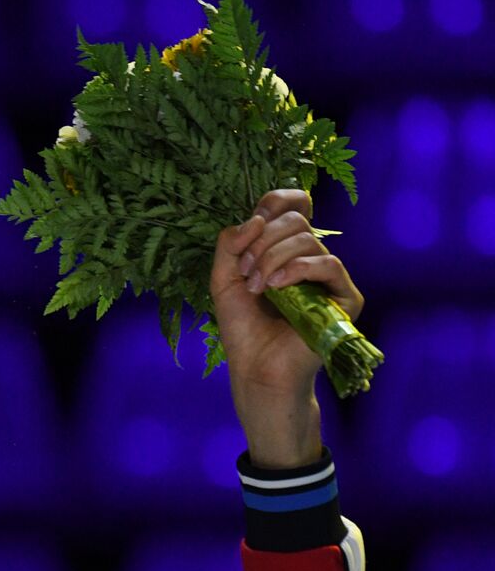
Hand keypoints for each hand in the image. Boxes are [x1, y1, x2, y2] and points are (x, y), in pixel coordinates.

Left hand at [210, 189, 365, 467]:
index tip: (254, 222)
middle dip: (262, 243)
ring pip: (308, 240)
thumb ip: (230, 243)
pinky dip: (297, 268)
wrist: (256, 368)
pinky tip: (277, 287)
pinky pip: (329, 264)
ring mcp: (329, 277)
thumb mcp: (224, 279)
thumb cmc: (243, 328)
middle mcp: (310, 257)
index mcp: (284, 249)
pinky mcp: (345, 298)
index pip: (293, 204)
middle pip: (295, 220)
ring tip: (257, 287)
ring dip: (273, 259)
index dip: (275, 202)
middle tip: (245, 273)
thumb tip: (255, 219)